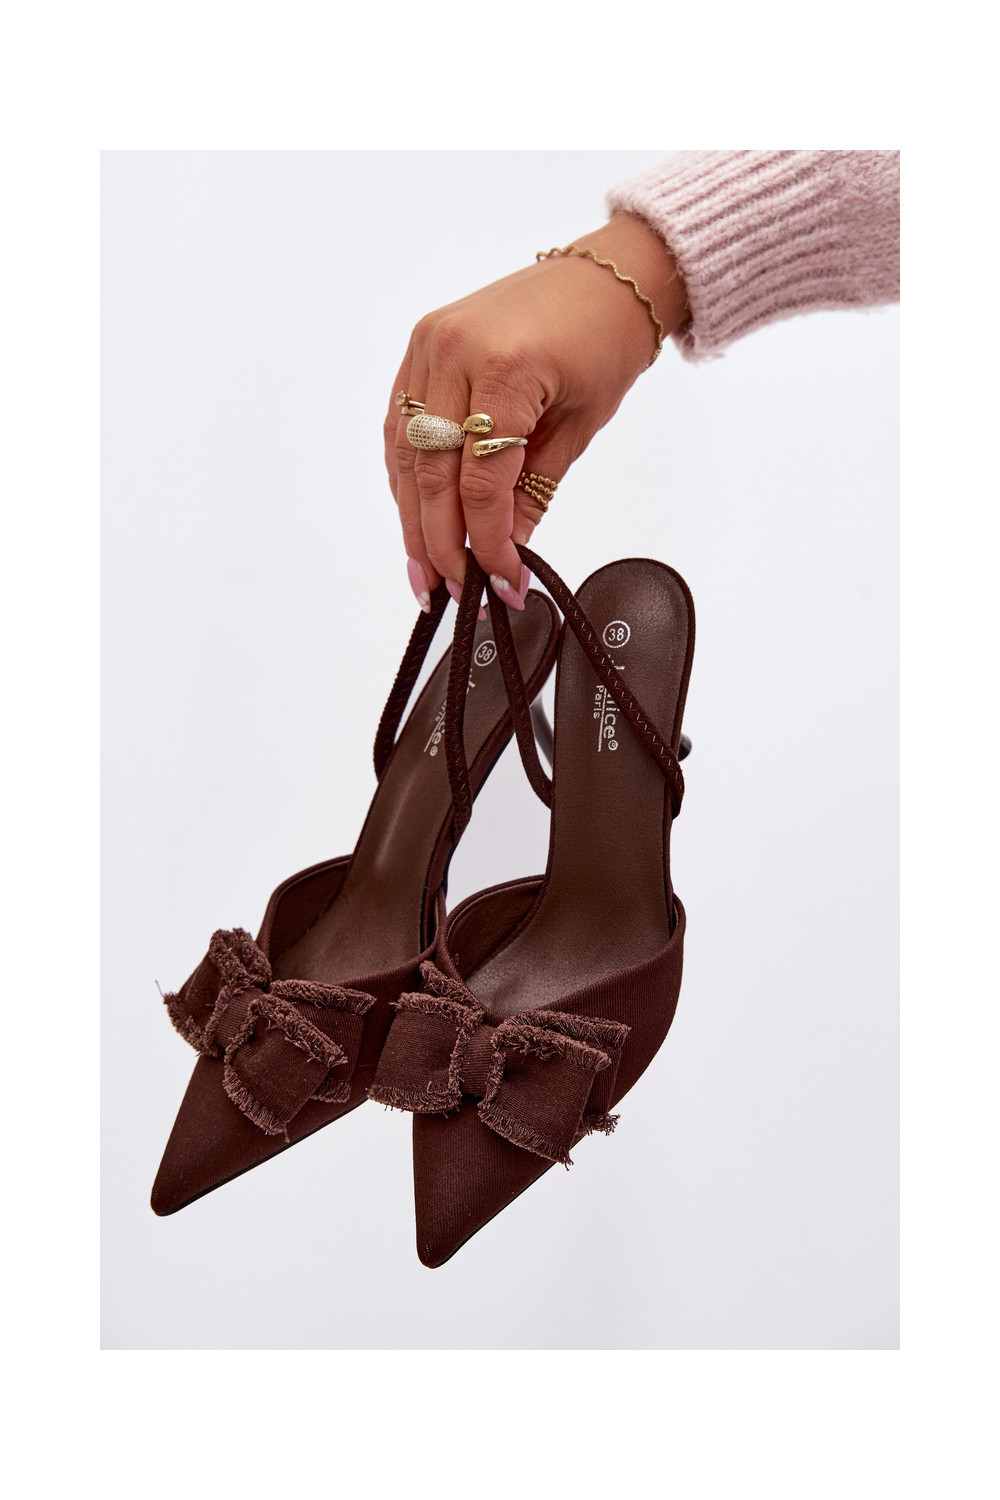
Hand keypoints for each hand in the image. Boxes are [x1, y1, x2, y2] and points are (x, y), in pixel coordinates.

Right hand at [385, 214, 687, 611]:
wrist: (606, 275)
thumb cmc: (604, 338)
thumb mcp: (580, 426)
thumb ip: (534, 491)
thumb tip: (507, 552)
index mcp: (505, 369)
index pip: (480, 481)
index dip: (486, 542)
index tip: (500, 582)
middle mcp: (455, 351)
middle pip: (431, 472)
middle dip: (441, 542)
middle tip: (452, 591)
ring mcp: (431, 344)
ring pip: (406, 452)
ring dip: (413, 517)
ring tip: (425, 570)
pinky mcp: (422, 344)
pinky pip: (401, 422)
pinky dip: (407, 473)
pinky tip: (416, 514)